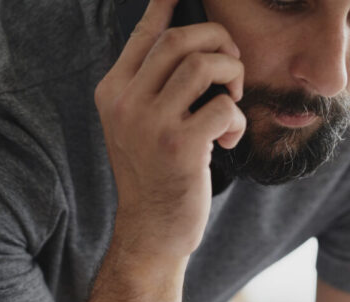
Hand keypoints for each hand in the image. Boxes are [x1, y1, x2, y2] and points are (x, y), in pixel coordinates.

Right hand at [94, 0, 246, 263]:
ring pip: (202, 65)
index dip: (166, 5)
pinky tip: (229, 140)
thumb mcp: (139, 127)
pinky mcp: (179, 147)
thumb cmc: (156, 176)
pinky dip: (236, 119)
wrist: (152, 231)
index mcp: (113, 92)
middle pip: (179, 40)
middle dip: (219, 42)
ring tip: (232, 100)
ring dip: (231, 75)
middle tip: (232, 69)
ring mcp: (150, 124)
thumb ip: (152, 88)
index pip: (144, 34)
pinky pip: (222, 107)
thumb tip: (183, 44)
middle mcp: (126, 102)